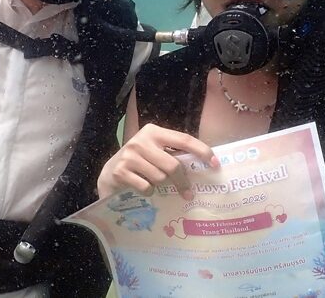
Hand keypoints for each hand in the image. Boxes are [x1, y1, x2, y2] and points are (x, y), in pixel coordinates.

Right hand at [97, 124, 218, 199]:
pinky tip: (142, 188)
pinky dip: (148, 192)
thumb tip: (201, 168)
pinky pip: (147, 188)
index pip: (183, 139)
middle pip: (173, 164)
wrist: (109, 173)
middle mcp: (141, 140)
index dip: (202, 151)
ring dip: (161, 186)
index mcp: (154, 132)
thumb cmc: (139, 163)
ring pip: (160, 178)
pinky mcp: (121, 171)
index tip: (215, 164)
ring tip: (153, 184)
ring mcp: (129, 156)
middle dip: (183, 181)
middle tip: (189, 193)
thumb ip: (172, 155)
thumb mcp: (154, 152)